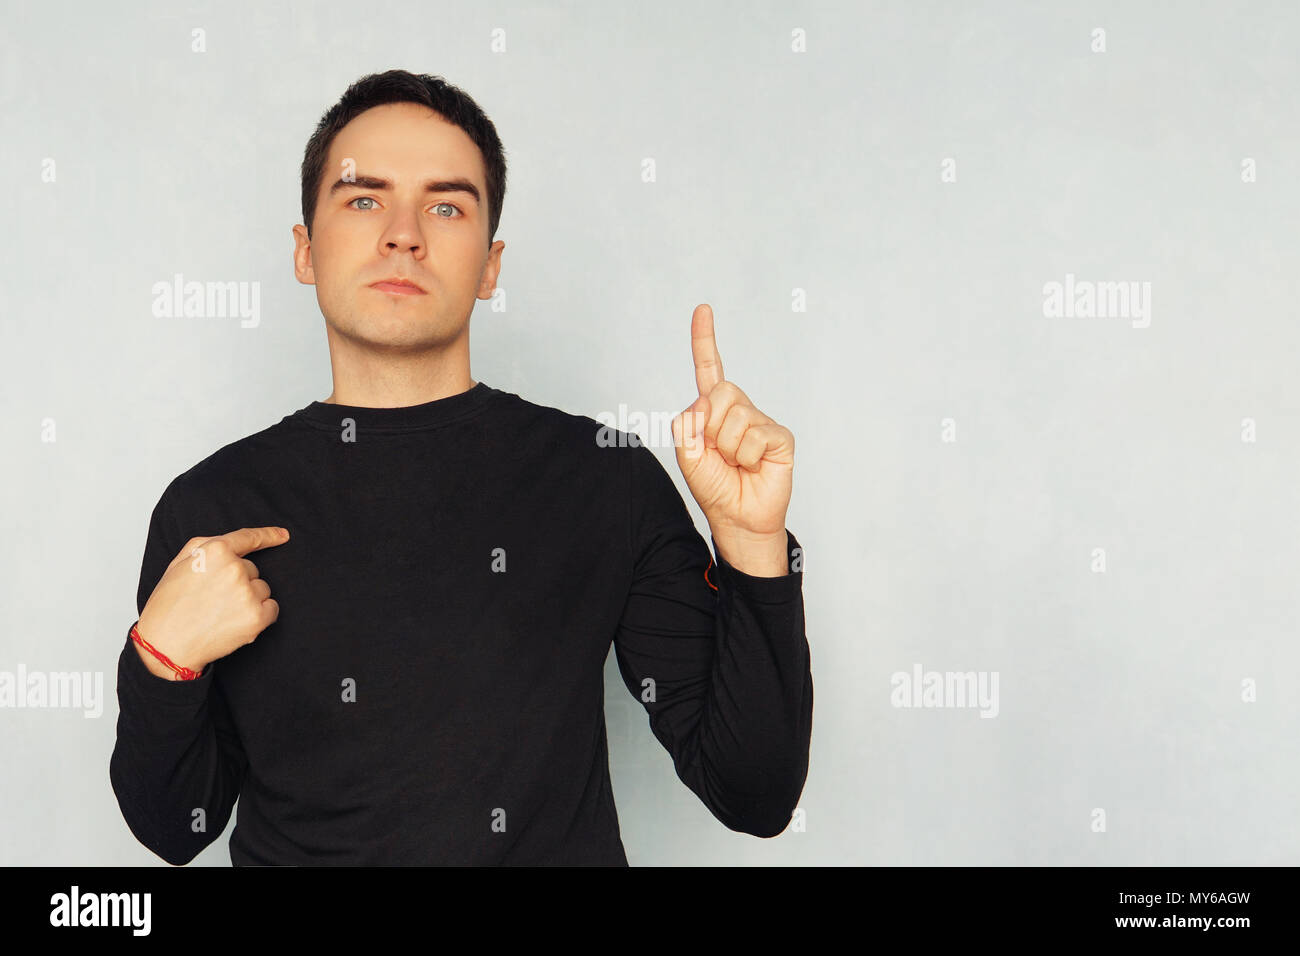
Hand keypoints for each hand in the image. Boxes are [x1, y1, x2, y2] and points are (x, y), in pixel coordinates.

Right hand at [134, 527, 289, 679]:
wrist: (166, 644)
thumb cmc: (169, 605)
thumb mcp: (180, 563)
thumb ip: (209, 546)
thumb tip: (238, 542)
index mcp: (215, 551)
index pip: (249, 538)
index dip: (269, 535)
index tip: (283, 535)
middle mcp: (235, 569)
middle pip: (252, 570)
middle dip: (238, 581)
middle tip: (212, 598)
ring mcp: (247, 593)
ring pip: (262, 589)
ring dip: (248, 599)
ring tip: (220, 612)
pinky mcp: (257, 617)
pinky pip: (272, 608)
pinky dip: (260, 615)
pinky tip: (235, 621)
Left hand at [671, 304, 794, 545]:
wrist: (737, 518)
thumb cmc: (714, 487)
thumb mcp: (686, 456)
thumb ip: (686, 424)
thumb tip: (707, 401)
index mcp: (713, 410)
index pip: (709, 369)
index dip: (704, 340)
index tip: (703, 309)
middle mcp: (739, 409)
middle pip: (720, 391)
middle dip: (711, 426)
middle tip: (718, 452)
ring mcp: (761, 421)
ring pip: (736, 416)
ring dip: (727, 447)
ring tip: (735, 463)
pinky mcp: (780, 437)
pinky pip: (756, 435)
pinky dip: (747, 456)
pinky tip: (753, 466)